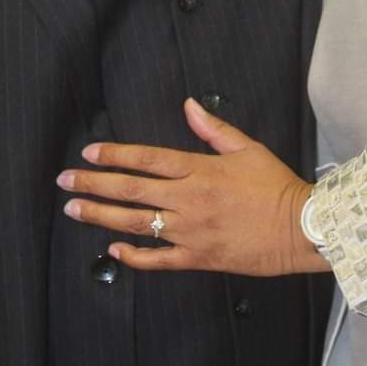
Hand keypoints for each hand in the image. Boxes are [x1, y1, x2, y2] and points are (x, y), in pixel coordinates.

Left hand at [56, 97, 329, 275]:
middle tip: (65, 182)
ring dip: (101, 216)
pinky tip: (113, 249)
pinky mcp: (198, 257)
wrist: (301, 228)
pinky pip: (158, 259)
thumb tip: (188, 105)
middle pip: (131, 190)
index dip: (114, 154)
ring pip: (136, 224)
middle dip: (93, 185)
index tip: (89, 153)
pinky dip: (133, 255)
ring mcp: (190, 231)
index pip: (147, 159)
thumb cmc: (276, 186)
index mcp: (200, 170)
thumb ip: (213, 128)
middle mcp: (189, 200)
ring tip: (74, 210)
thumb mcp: (248, 148)